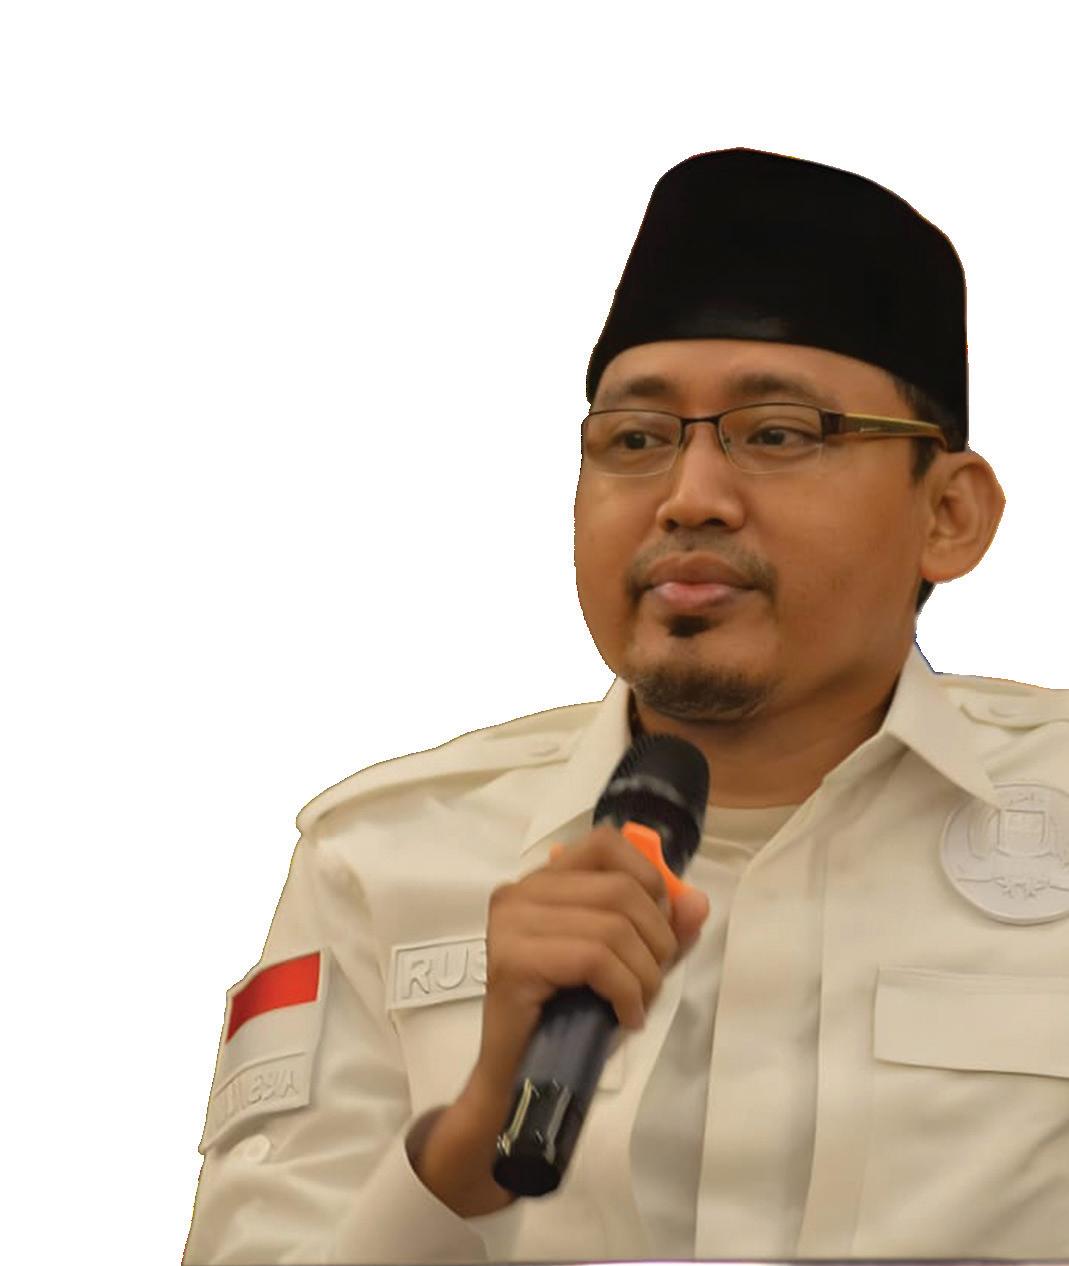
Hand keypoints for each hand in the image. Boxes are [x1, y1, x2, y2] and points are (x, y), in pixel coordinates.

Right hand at [410, 824, 708, 1215]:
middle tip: (653, 981)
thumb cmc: (569, 1016)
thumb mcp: (624, 962)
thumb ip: (659, 928)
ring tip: (639, 1003)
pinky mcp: (513, 961)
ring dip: (645, 974)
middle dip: (657, 939)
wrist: (519, 1079)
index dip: (648, 878)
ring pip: (613, 927)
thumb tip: (697, 902)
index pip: (606, 843)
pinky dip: (627, 992)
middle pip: (621, 890)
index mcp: (542, 881)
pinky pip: (596, 960)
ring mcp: (511, 924)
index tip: (659, 926)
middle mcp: (519, 892)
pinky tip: (626, 1017)